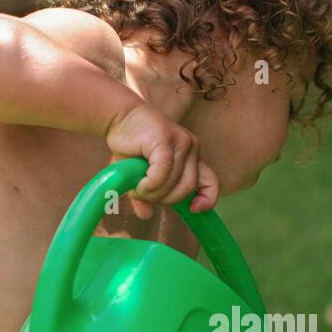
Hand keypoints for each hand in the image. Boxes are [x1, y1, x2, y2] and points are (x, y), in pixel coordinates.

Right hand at [105, 102, 219, 219]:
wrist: (119, 116)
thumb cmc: (132, 145)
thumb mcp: (140, 175)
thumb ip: (147, 194)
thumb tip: (146, 215)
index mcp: (192, 157)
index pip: (212, 182)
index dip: (208, 199)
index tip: (193, 210)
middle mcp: (192, 148)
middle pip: (188, 188)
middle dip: (166, 200)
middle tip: (147, 196)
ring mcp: (181, 142)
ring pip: (174, 182)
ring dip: (153, 193)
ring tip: (138, 189)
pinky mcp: (166, 139)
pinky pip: (162, 173)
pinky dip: (150, 185)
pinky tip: (140, 185)